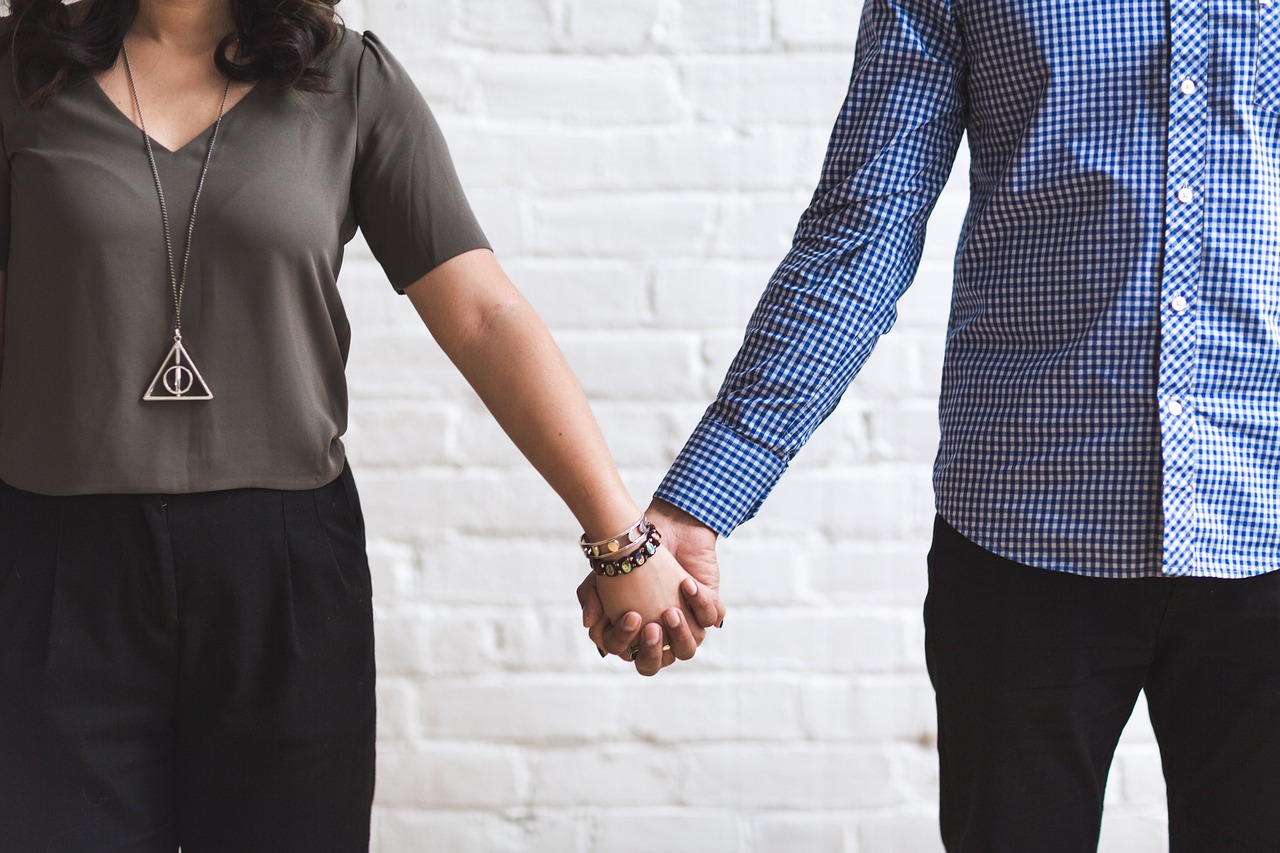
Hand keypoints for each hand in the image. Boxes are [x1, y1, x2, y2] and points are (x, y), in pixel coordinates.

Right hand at [577, 498, 724, 674]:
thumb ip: (590, 597)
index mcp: (634, 634)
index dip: (627, 641)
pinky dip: (701, 604)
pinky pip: (710, 618)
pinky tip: (687, 584)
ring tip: (671, 611)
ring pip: (687, 649)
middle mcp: (660, 635)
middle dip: (654, 651)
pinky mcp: (707, 608)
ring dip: (680, 635)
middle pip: (656, 663)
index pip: (629, 653)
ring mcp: (685, 624)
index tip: (631, 616)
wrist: (664, 525)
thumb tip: (588, 623)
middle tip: (653, 627)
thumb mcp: (603, 574)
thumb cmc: (632, 554)